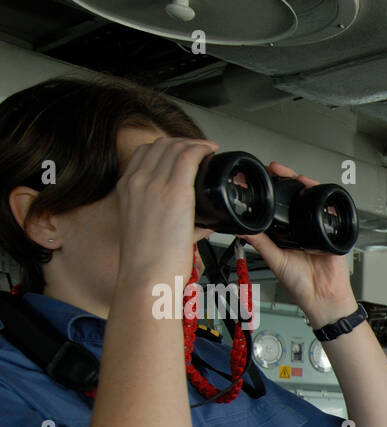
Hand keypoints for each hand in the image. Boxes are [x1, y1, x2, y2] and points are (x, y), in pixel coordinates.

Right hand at [114, 137, 217, 292]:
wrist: (146, 276)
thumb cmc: (150, 262)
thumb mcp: (150, 231)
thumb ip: (172, 220)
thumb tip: (204, 221)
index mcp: (127, 189)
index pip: (145, 153)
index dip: (167, 148)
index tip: (183, 153)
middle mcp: (137, 182)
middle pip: (160, 145)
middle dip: (183, 143)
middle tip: (201, 150)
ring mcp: (153, 184)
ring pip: (174, 147)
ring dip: (194, 144)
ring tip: (208, 150)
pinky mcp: (174, 193)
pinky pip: (188, 156)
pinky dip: (201, 148)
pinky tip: (211, 151)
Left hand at [237, 162, 357, 327]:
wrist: (323, 297)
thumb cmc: (301, 285)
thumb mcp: (275, 259)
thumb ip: (259, 242)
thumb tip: (240, 228)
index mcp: (287, 233)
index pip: (279, 205)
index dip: (272, 191)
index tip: (261, 179)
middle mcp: (303, 227)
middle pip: (297, 196)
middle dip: (287, 179)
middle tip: (275, 169)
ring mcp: (319, 228)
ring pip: (313, 199)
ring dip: (304, 184)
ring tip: (293, 176)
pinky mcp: (334, 232)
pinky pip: (331, 211)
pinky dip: (325, 198)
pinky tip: (315, 189)